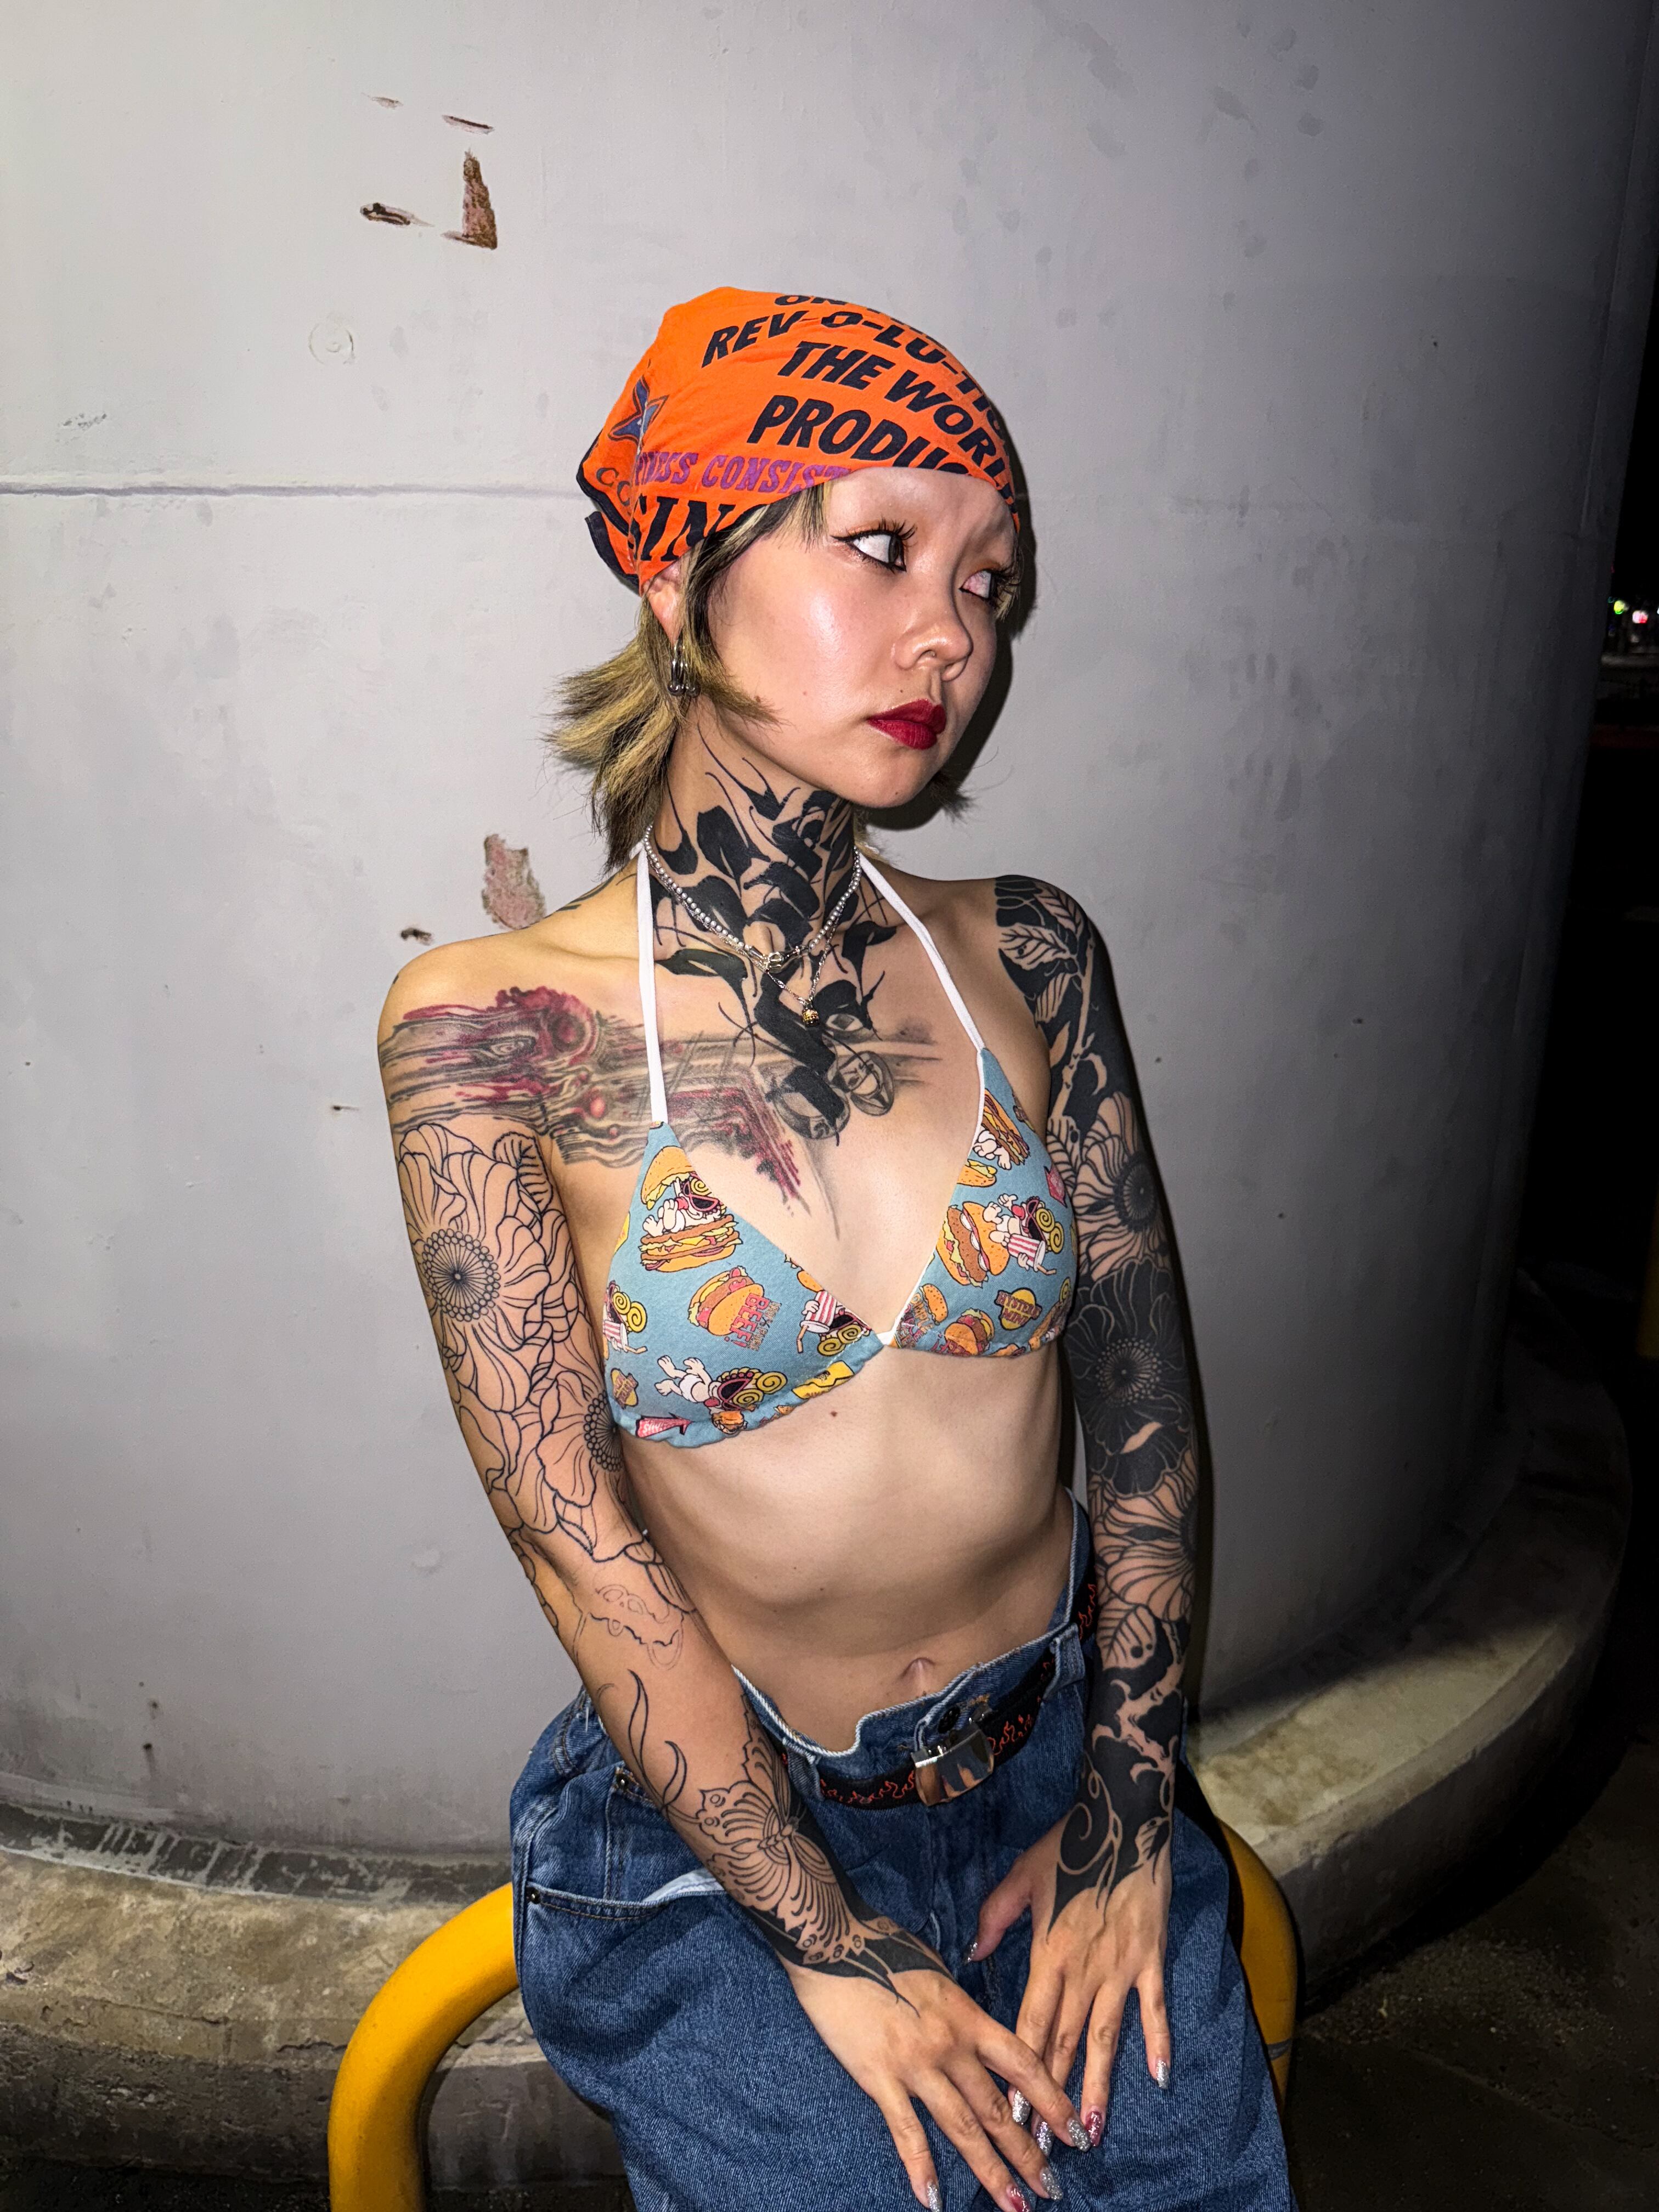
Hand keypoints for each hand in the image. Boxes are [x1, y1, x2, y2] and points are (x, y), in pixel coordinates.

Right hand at [784, 1930, 1087, 2210]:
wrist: (834, 1941)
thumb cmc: (885, 1948)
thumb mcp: (938, 1973)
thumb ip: (958, 2010)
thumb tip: (971, 2032)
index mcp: (968, 2016)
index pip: (1022, 2065)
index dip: (1052, 2101)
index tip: (1074, 2131)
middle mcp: (950, 2045)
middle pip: (997, 2107)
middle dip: (1029, 2152)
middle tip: (1053, 2189)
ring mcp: (915, 2064)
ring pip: (962, 2127)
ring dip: (991, 2171)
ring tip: (1015, 2205)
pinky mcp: (879, 2077)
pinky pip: (905, 2131)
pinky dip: (920, 2168)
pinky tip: (933, 2200)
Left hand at [973, 1812, 1171, 2147]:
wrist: (1122, 1818)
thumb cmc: (1067, 1846)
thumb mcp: (1021, 1877)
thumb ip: (994, 1918)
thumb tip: (971, 1956)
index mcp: (1048, 1953)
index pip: (1029, 2027)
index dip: (1018, 2074)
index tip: (1009, 2115)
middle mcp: (1082, 1970)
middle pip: (1063, 2044)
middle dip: (1052, 2098)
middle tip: (1045, 2145)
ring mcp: (1119, 1967)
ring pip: (1106, 2037)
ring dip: (1098, 2086)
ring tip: (1092, 2132)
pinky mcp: (1151, 1958)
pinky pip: (1154, 2007)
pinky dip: (1158, 2042)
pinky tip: (1160, 2078)